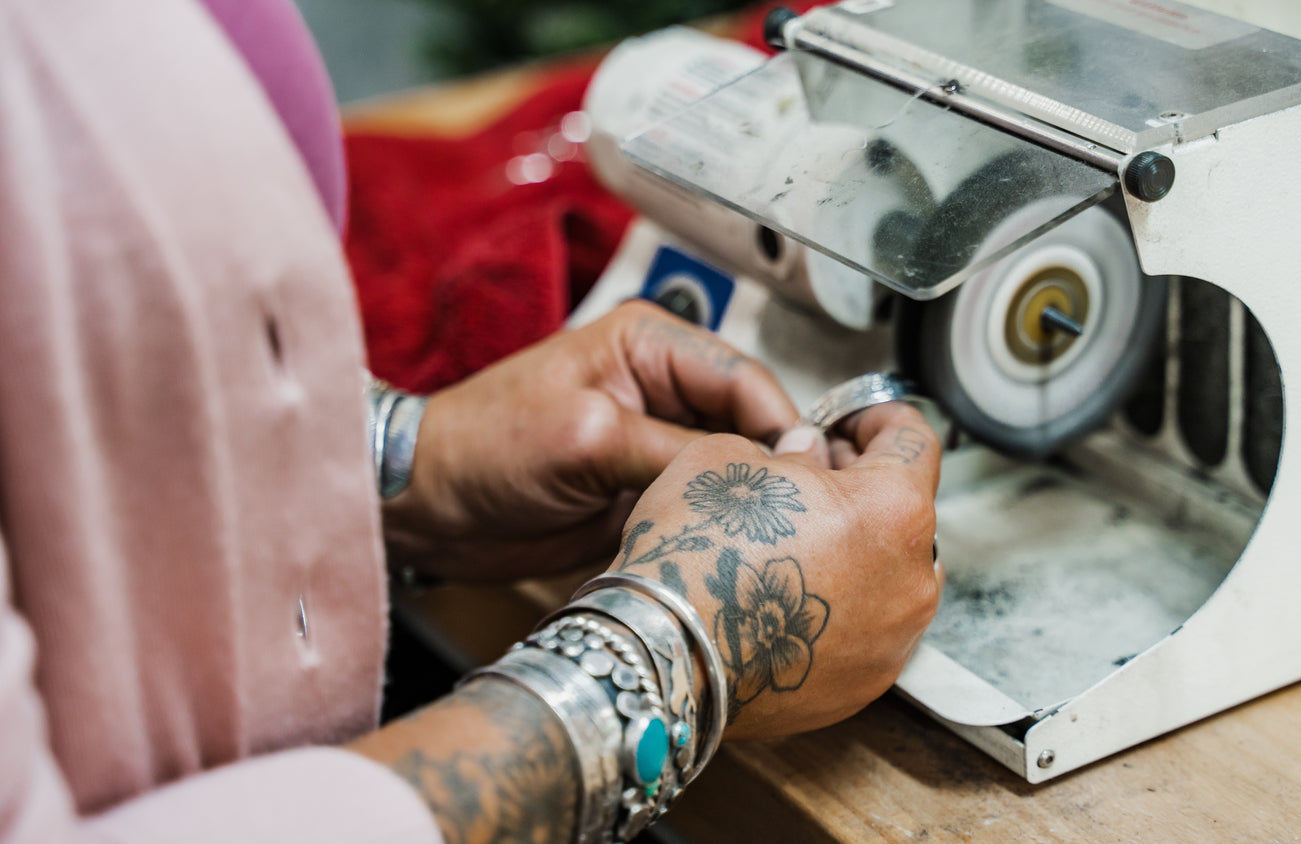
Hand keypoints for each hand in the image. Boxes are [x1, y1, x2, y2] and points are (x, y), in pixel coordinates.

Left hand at [383, 301, 799, 579]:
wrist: (427, 507)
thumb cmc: (484, 446)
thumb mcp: (588, 436)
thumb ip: (674, 449)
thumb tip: (753, 468)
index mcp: (651, 345)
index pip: (745, 376)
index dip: (782, 424)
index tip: (808, 473)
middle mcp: (663, 389)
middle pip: (749, 424)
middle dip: (773, 467)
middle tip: (801, 515)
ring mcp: (656, 443)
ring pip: (731, 470)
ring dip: (748, 502)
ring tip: (779, 539)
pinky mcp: (646, 491)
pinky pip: (701, 507)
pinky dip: (718, 528)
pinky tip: (737, 552)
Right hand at [607, 401, 941, 738]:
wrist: (666, 656)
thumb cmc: (698, 554)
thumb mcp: (730, 458)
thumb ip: (789, 450)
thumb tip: (807, 455)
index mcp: (893, 508)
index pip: (913, 441)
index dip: (878, 418)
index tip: (853, 422)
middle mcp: (912, 578)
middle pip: (906, 511)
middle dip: (862, 487)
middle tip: (811, 479)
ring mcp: (895, 638)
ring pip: (891, 574)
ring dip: (858, 550)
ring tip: (799, 543)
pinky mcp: (868, 682)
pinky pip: (869, 627)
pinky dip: (842, 606)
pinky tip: (790, 596)